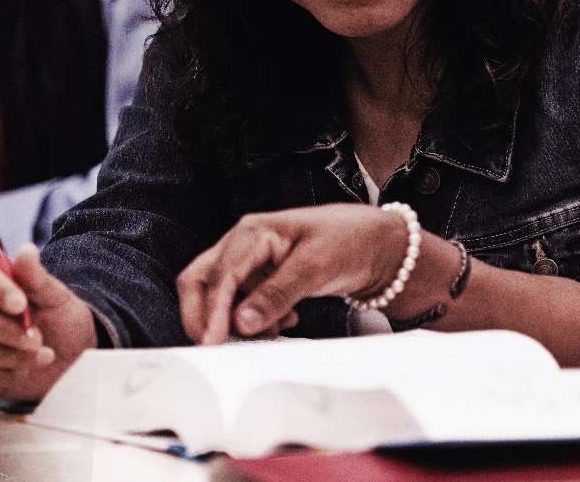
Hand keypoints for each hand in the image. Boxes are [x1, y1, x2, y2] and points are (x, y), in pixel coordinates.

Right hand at [0, 244, 96, 401]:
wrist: (72, 356)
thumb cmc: (62, 319)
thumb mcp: (56, 297)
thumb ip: (37, 277)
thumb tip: (26, 250)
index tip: (20, 304)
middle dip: (8, 331)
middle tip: (38, 338)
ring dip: (13, 356)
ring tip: (44, 355)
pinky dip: (2, 375)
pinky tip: (19, 374)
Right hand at [177, 204, 409, 344]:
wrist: (378, 243)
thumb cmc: (349, 240)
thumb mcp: (315, 267)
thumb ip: (276, 294)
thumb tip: (241, 323)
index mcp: (253, 232)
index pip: (219, 275)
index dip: (212, 311)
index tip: (213, 343)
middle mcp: (246, 245)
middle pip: (201, 281)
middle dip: (203, 315)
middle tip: (216, 346)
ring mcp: (253, 263)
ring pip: (222, 297)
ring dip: (235, 321)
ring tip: (273, 329)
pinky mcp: (264, 279)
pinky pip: (243, 305)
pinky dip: (255, 320)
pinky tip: (283, 323)